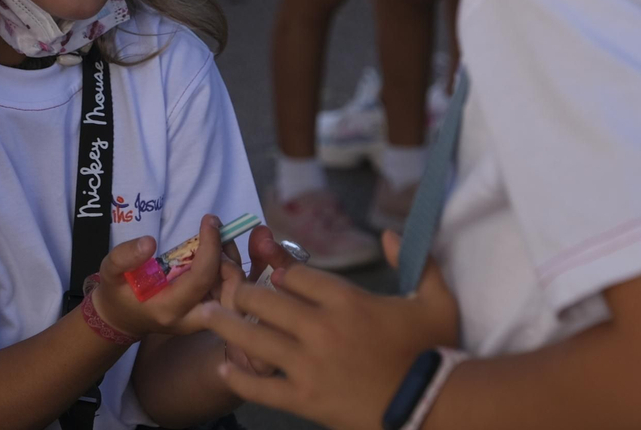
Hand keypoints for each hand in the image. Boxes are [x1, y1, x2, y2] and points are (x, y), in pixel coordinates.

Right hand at [89, 215, 229, 340]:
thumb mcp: (110, 271)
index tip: (209, 221)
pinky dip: (230, 270)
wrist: (123, 319)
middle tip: (217, 234)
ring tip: (219, 238)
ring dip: (233, 263)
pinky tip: (218, 251)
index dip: (210, 246)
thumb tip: (149, 242)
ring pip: (234, 294)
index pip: (201, 278)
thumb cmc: (118, 293)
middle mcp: (192, 319)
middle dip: (230, 260)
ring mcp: (202, 320)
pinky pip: (229, 294)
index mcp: (168, 309)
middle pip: (229, 293)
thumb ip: (124, 257)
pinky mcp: (207, 314)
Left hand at [202, 231, 460, 429]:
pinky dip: (239, 376)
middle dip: (241, 292)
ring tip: (203, 316)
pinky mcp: (305, 399)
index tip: (274, 277)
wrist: (432, 407)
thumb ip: (415, 260)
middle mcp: (321, 326)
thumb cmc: (434, 353)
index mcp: (347, 300)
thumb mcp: (437, 301)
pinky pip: (262, 386)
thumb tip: (390, 233)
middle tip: (227, 290)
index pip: (295, 275)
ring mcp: (309, 364)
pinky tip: (224, 367)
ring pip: (253, 337)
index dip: (280, 273)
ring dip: (224, 324)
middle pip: (264, 300)